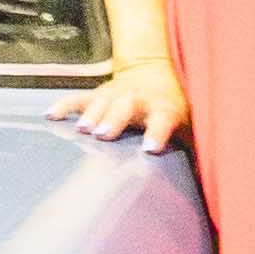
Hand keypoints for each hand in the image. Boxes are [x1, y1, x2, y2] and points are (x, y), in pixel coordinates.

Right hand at [63, 52, 190, 149]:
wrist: (154, 70)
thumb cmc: (172, 107)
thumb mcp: (188, 124)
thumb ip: (193, 150)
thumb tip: (203, 183)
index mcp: (164, 109)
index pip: (163, 120)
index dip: (156, 132)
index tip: (149, 148)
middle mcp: (138, 99)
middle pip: (125, 107)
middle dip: (113, 120)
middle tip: (102, 134)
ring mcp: (116, 94)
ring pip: (101, 102)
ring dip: (91, 114)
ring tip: (80, 128)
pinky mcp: (99, 93)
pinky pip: (78, 98)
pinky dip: (65, 105)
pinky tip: (51, 115)